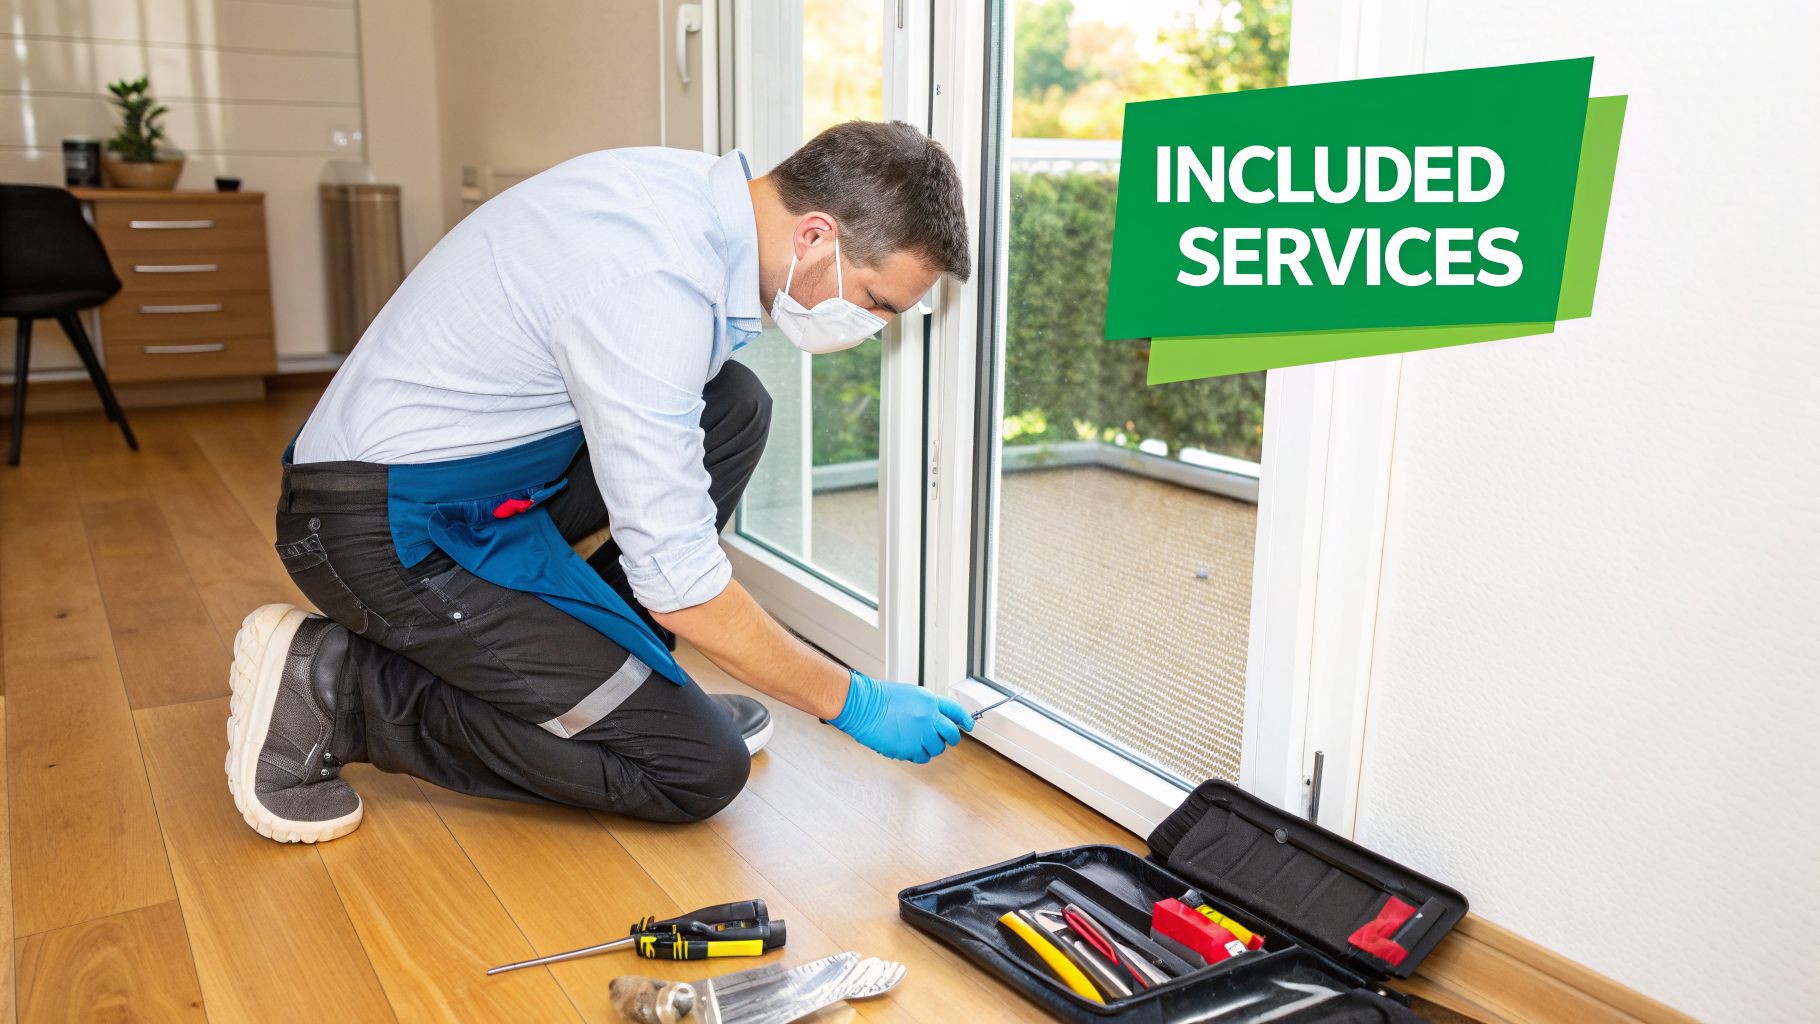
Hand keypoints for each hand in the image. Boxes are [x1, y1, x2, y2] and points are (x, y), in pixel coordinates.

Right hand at [829, 670, 972, 762]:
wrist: (862, 706)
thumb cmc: (880, 699)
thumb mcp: (910, 695)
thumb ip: (926, 707)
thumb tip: (936, 719)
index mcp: (929, 701)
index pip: (956, 710)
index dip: (965, 719)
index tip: (969, 725)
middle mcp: (929, 717)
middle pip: (952, 733)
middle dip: (951, 738)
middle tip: (945, 739)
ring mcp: (920, 734)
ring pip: (937, 748)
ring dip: (930, 747)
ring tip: (915, 740)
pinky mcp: (909, 748)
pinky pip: (922, 757)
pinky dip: (917, 755)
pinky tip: (908, 746)